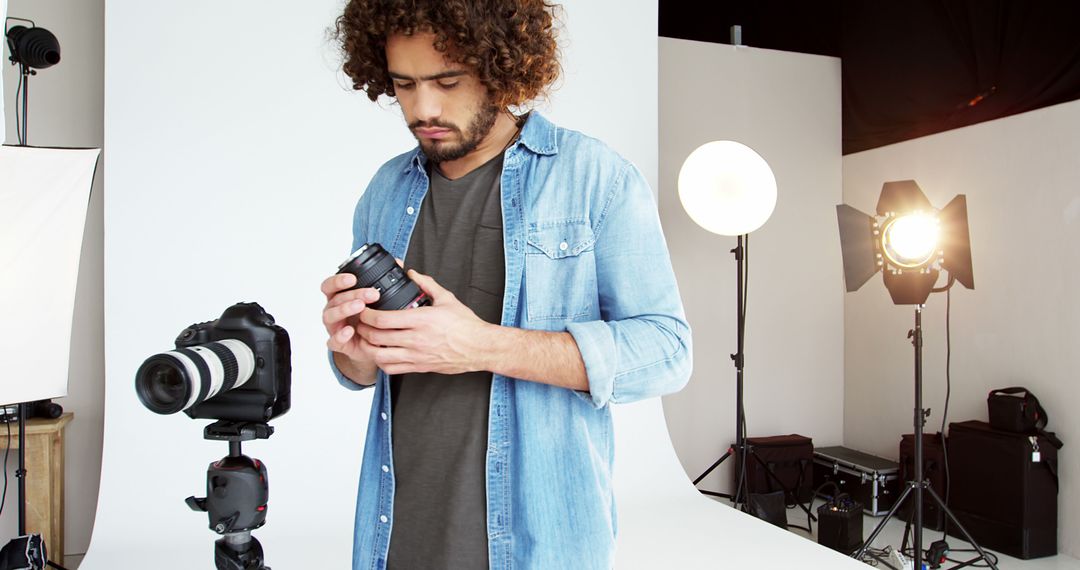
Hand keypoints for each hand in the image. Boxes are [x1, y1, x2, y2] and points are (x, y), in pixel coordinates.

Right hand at [321, 271, 381, 373]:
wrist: (374, 346)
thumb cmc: (374, 319)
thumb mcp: (380, 299)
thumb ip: (385, 280)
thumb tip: (398, 262)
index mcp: (341, 297)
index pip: (330, 285)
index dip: (338, 280)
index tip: (353, 278)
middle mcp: (334, 310)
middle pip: (334, 298)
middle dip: (352, 294)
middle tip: (371, 294)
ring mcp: (335, 327)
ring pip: (330, 316)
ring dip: (344, 309)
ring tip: (361, 306)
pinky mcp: (339, 344)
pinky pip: (333, 341)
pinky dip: (339, 336)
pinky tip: (350, 331)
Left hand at [356, 269, 493, 374]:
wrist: (479, 347)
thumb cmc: (466, 325)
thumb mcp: (447, 299)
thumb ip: (427, 284)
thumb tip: (412, 273)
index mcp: (421, 320)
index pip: (383, 320)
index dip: (367, 315)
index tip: (363, 309)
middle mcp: (416, 339)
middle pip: (376, 338)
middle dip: (362, 329)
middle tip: (359, 323)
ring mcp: (416, 355)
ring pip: (380, 356)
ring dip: (368, 347)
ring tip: (365, 339)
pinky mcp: (419, 367)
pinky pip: (392, 369)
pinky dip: (381, 362)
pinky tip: (380, 354)